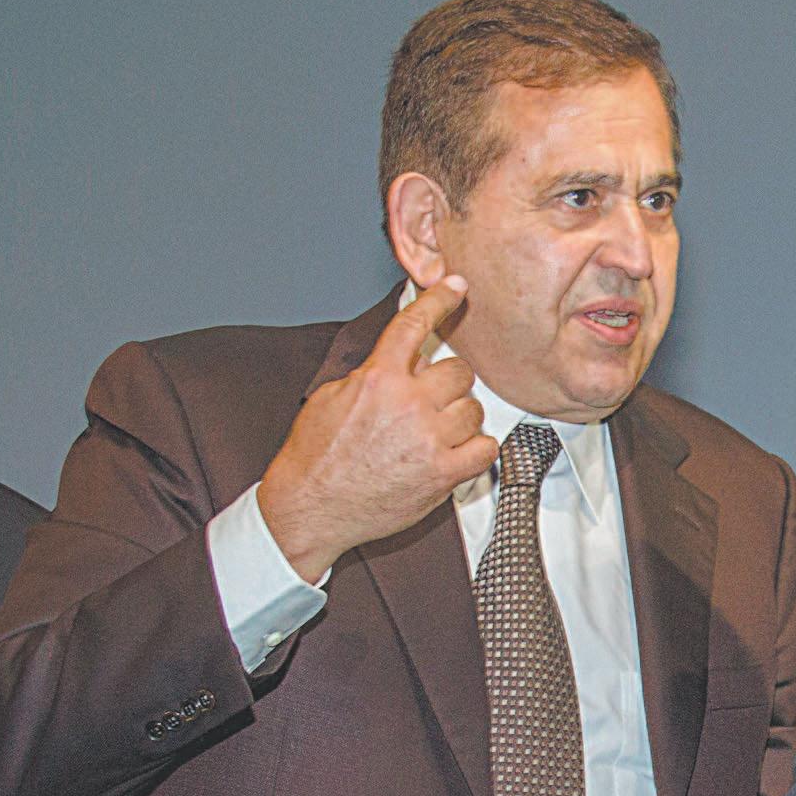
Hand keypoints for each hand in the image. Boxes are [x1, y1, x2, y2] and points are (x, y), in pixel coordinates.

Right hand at [259, 276, 497, 580]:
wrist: (310, 509)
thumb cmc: (315, 457)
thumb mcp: (329, 398)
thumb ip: (370, 375)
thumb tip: (399, 363)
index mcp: (377, 380)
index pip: (414, 325)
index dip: (439, 300)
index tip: (456, 286)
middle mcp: (407, 405)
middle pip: (458, 372)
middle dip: (446, 384)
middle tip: (431, 401)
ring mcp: (428, 440)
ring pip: (473, 409)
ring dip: (459, 418)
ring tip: (436, 432)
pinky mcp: (442, 474)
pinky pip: (485, 448)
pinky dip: (477, 449)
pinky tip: (458, 452)